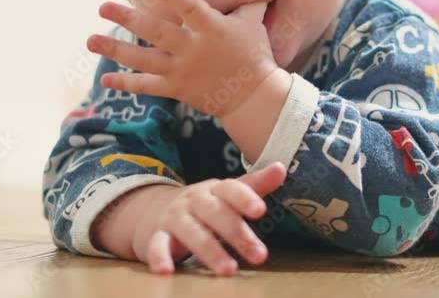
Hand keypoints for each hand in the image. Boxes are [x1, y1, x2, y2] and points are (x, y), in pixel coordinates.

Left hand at [87, 0, 277, 116]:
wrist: (253, 97)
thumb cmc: (254, 56)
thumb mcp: (252, 24)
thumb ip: (247, 3)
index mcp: (212, 28)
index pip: (189, 7)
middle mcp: (193, 48)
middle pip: (156, 32)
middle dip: (128, 19)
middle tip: (102, 7)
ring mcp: (182, 70)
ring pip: (144, 58)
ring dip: (116, 49)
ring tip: (90, 40)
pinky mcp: (177, 88)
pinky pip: (148, 86)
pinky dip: (127, 83)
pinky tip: (106, 78)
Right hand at [95, 162, 287, 275]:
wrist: (158, 211)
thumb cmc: (207, 206)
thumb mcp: (229, 193)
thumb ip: (255, 185)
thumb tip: (281, 167)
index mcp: (214, 189)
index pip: (231, 189)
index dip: (245, 198)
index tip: (260, 211)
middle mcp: (194, 201)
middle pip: (215, 214)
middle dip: (237, 234)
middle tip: (259, 255)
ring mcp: (174, 218)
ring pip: (192, 232)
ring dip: (209, 251)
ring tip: (228, 270)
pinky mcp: (157, 236)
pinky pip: (157, 245)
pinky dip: (160, 257)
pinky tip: (166, 271)